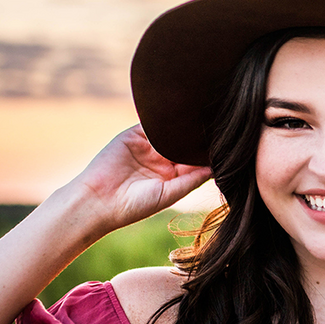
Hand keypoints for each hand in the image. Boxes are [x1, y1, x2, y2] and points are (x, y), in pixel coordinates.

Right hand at [71, 125, 212, 231]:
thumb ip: (192, 179)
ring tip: (201, 119)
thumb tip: (216, 167)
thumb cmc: (134, 206)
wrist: (98, 201)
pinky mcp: (133, 136)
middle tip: (219, 126)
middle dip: (197, 137)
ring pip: (170, 132)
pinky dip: (162, 120)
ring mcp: (147, 147)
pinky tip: (177, 117)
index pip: (195, 160)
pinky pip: (151, 123)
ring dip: (182, 127)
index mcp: (173, 176)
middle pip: (185, 143)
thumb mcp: (170, 194)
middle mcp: (162, 160)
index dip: (207, 153)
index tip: (226, 145)